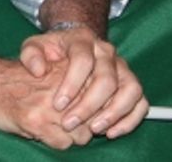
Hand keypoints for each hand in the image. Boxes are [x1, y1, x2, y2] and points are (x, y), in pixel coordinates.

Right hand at [0, 55, 94, 147]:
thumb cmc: (18, 79)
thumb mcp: (48, 71)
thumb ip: (74, 82)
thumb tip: (101, 105)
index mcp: (66, 69)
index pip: (101, 94)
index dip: (97, 108)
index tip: (87, 111)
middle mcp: (60, 86)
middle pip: (94, 116)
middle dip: (88, 124)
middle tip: (71, 122)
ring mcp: (48, 105)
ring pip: (82, 134)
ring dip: (73, 136)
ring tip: (57, 128)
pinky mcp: (36, 122)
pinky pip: (63, 144)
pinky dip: (57, 143)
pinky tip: (44, 133)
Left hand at [18, 29, 147, 139]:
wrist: (73, 44)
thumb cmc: (53, 50)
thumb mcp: (35, 45)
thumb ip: (30, 54)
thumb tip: (38, 70)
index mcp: (82, 39)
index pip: (83, 60)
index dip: (71, 84)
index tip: (58, 104)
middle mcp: (106, 51)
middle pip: (107, 78)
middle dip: (89, 105)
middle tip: (70, 123)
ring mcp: (122, 66)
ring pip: (130, 89)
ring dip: (114, 112)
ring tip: (95, 129)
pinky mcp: (131, 82)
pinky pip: (141, 101)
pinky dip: (131, 118)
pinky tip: (112, 131)